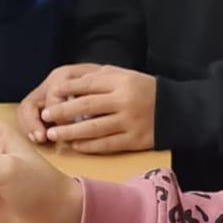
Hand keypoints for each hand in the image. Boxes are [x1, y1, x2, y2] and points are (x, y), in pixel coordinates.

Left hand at [30, 64, 156, 154]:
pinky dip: (88, 146)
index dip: (67, 90)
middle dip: (62, 112)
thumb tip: (71, 83)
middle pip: (86, 107)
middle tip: (45, 116)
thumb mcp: (127, 76)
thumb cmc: (146, 90)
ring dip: (69, 132)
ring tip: (53, 134)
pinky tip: (75, 146)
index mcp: (122, 81)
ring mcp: (129, 122)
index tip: (51, 94)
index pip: (88, 85)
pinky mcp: (134, 140)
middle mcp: (124, 101)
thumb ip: (101, 78)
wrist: (178, 111)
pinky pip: (106, 145)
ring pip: (93, 129)